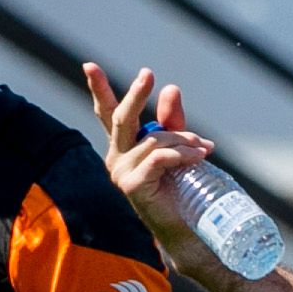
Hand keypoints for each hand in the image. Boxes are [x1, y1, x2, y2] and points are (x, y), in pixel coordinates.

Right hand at [83, 63, 217, 268]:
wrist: (190, 226)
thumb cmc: (183, 188)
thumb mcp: (178, 146)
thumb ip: (171, 120)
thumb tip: (171, 88)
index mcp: (124, 147)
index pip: (108, 114)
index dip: (99, 89)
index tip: (89, 65)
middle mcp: (117, 158)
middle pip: (122, 117)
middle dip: (136, 93)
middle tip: (148, 73)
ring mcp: (121, 173)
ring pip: (154, 139)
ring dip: (184, 141)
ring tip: (203, 150)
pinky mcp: (132, 185)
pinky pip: (159, 157)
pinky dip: (182, 155)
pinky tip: (199, 158)